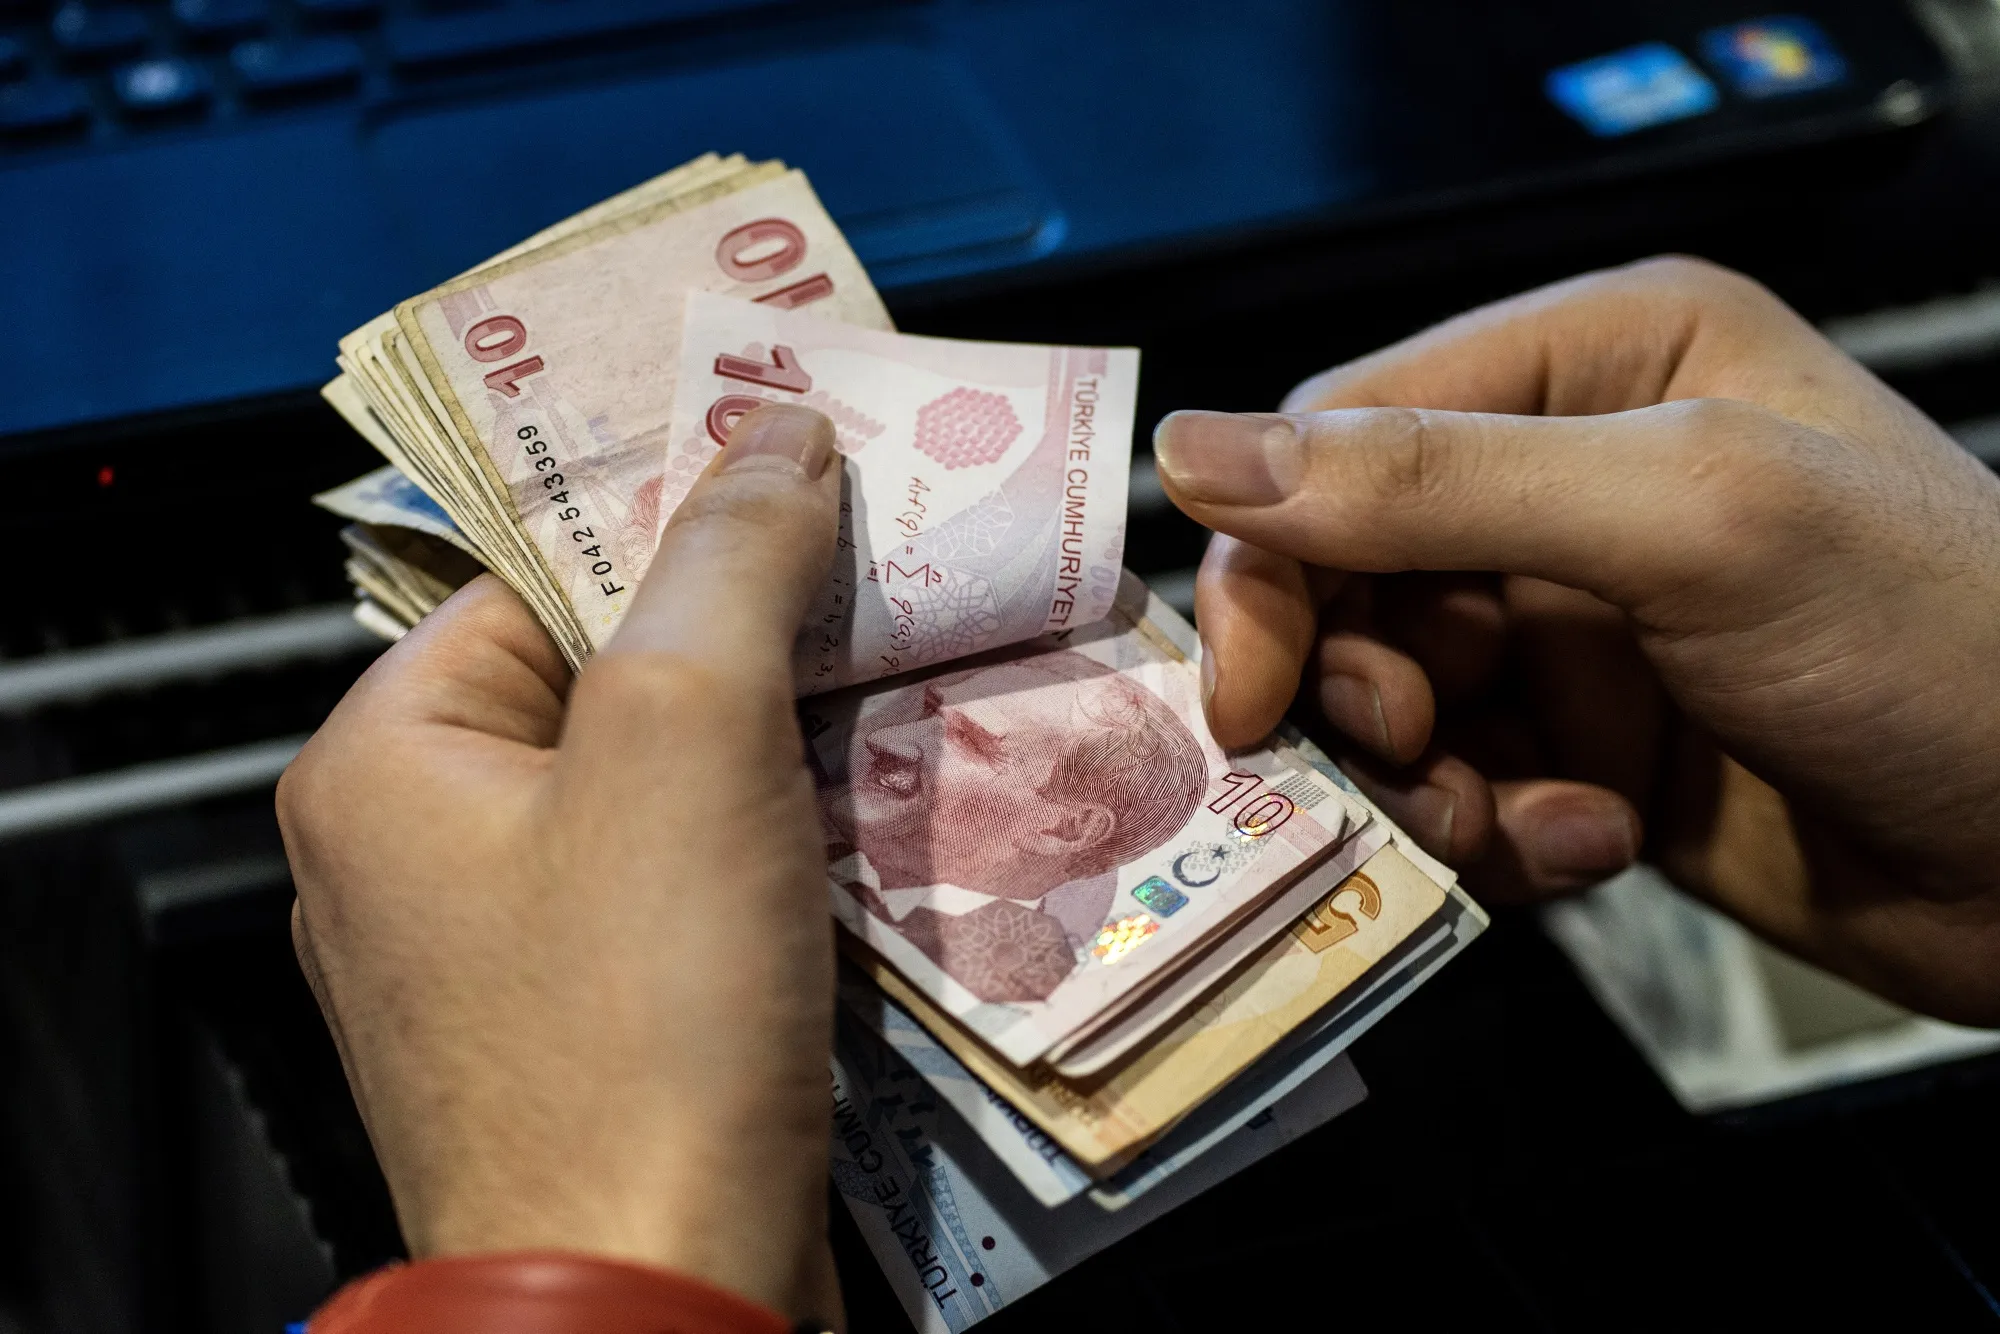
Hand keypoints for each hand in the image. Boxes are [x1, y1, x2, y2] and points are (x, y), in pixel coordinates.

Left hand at [279, 405, 844, 1320]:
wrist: (658, 1296)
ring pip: (660, 790)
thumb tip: (774, 435)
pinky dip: (770, 852)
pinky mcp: (590, 1028)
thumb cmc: (637, 1027)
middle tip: (880, 583)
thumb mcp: (685, 736)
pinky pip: (683, 890)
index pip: (543, 574)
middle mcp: (417, 855)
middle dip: (749, 638)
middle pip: (608, 681)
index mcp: (383, 762)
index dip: (682, 520)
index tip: (808, 481)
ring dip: (778, 748)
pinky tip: (866, 829)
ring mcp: (503, 955)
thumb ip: (727, 561)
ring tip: (898, 692)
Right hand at [1153, 257, 1999, 1024]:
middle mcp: (1571, 477)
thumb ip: (1434, 482)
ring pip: (1390, 698)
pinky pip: (1459, 782)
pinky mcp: (1589, 741)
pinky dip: (1498, 831)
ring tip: (1519, 823)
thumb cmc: (1941, 643)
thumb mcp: (1688, 522)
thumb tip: (1194, 450)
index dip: (1274, 561)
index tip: (1250, 690)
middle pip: (1348, 578)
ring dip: (1428, 780)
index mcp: (1596, 359)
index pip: (1344, 436)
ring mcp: (1580, 618)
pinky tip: (1597, 845)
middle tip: (1409, 758)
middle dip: (1361, 688)